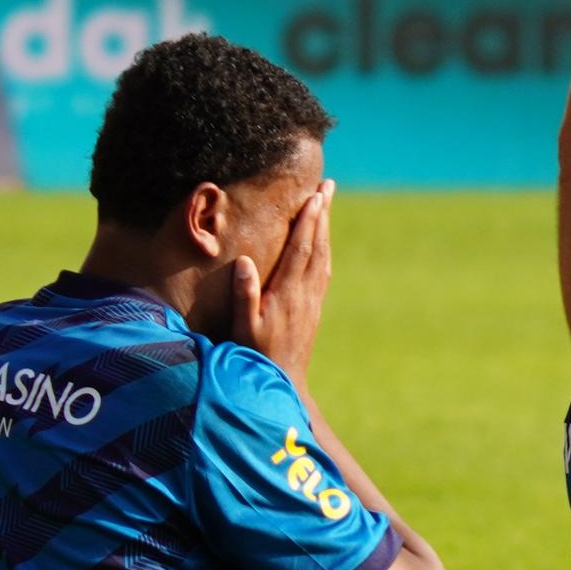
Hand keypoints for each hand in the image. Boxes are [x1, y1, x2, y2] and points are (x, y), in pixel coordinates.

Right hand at [230, 180, 334, 381]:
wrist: (286, 383)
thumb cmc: (257, 356)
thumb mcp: (243, 328)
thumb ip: (244, 295)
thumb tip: (244, 261)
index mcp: (288, 293)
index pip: (301, 249)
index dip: (308, 221)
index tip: (314, 197)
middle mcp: (305, 293)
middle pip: (317, 246)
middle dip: (322, 214)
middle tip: (326, 186)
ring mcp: (312, 300)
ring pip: (323, 256)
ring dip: (325, 228)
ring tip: (325, 204)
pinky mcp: (314, 308)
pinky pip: (323, 270)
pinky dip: (323, 249)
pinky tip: (322, 242)